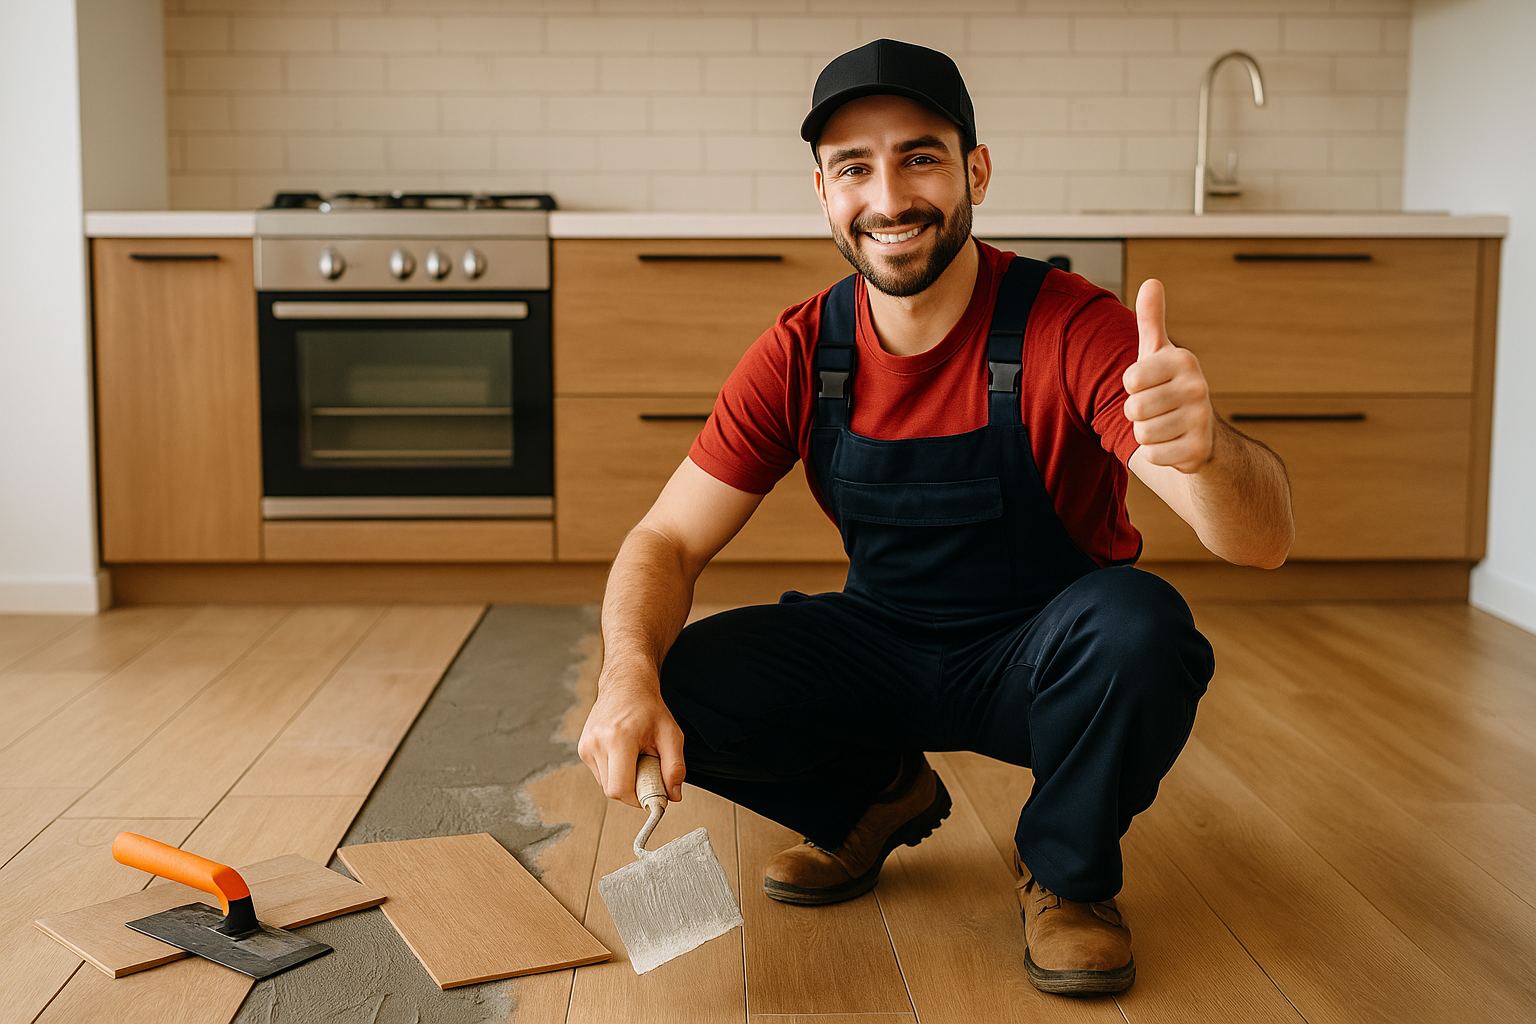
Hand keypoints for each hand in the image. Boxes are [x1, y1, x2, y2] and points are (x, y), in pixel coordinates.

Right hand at [576, 667, 685, 806]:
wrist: (626, 684)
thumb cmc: (648, 707)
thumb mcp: (671, 735)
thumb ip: (675, 767)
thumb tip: (673, 796)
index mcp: (618, 738)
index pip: (619, 789)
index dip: (637, 799)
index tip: (652, 794)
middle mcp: (597, 742)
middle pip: (612, 790)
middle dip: (633, 789)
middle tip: (648, 770)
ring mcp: (586, 745)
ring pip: (605, 784)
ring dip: (623, 780)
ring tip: (636, 757)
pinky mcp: (582, 748)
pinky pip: (600, 774)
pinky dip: (615, 772)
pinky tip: (624, 754)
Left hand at [1122, 278, 1216, 473]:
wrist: (1202, 434)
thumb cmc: (1169, 387)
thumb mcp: (1159, 353)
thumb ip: (1151, 320)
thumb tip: (1151, 282)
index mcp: (1184, 361)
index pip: (1130, 380)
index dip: (1132, 388)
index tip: (1150, 386)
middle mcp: (1198, 387)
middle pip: (1134, 409)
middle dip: (1136, 414)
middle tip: (1156, 410)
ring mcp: (1201, 420)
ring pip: (1142, 434)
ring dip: (1146, 434)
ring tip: (1165, 425)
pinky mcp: (1198, 450)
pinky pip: (1153, 455)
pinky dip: (1157, 453)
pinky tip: (1173, 443)